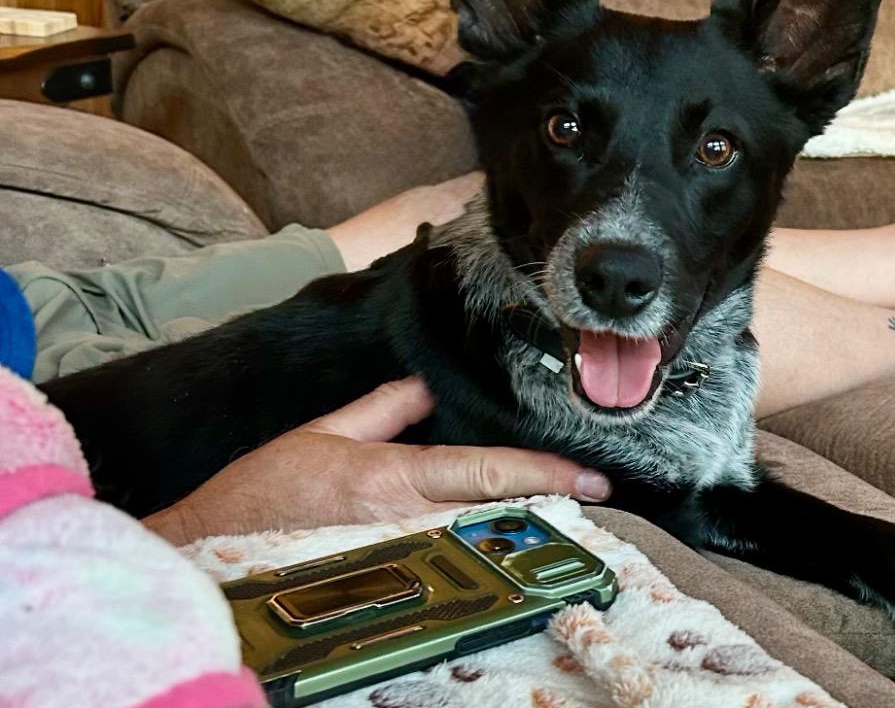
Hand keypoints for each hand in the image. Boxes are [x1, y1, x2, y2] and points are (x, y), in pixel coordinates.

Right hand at [144, 376, 610, 543]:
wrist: (211, 558)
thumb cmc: (261, 497)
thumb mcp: (322, 435)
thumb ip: (380, 410)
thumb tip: (424, 386)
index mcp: (392, 481)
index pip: (483, 471)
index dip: (542, 474)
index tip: (592, 480)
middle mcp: (405, 527)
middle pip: (497, 519)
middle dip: (550, 512)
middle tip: (600, 508)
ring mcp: (400, 566)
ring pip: (481, 550)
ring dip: (526, 536)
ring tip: (571, 526)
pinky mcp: (389, 590)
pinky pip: (449, 572)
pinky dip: (484, 560)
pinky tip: (508, 557)